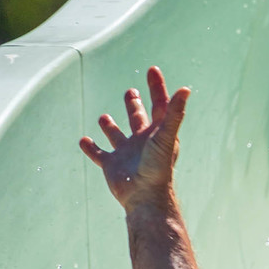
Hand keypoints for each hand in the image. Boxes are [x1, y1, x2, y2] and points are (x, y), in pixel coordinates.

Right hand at [79, 66, 189, 209]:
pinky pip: (99, 154)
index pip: (159, 105)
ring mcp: (126, 154)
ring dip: (110, 127)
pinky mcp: (111, 166)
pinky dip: (90, 148)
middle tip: (130, 92)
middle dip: (134, 106)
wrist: (144, 197)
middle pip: (138, 119)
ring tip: (103, 118)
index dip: (157, 88)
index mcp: (157, 133)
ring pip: (117, 136)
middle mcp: (141, 142)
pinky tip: (83, 141)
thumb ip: (175, 112)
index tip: (152, 70)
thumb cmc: (157, 167)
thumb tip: (185, 89)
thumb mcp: (166, 136)